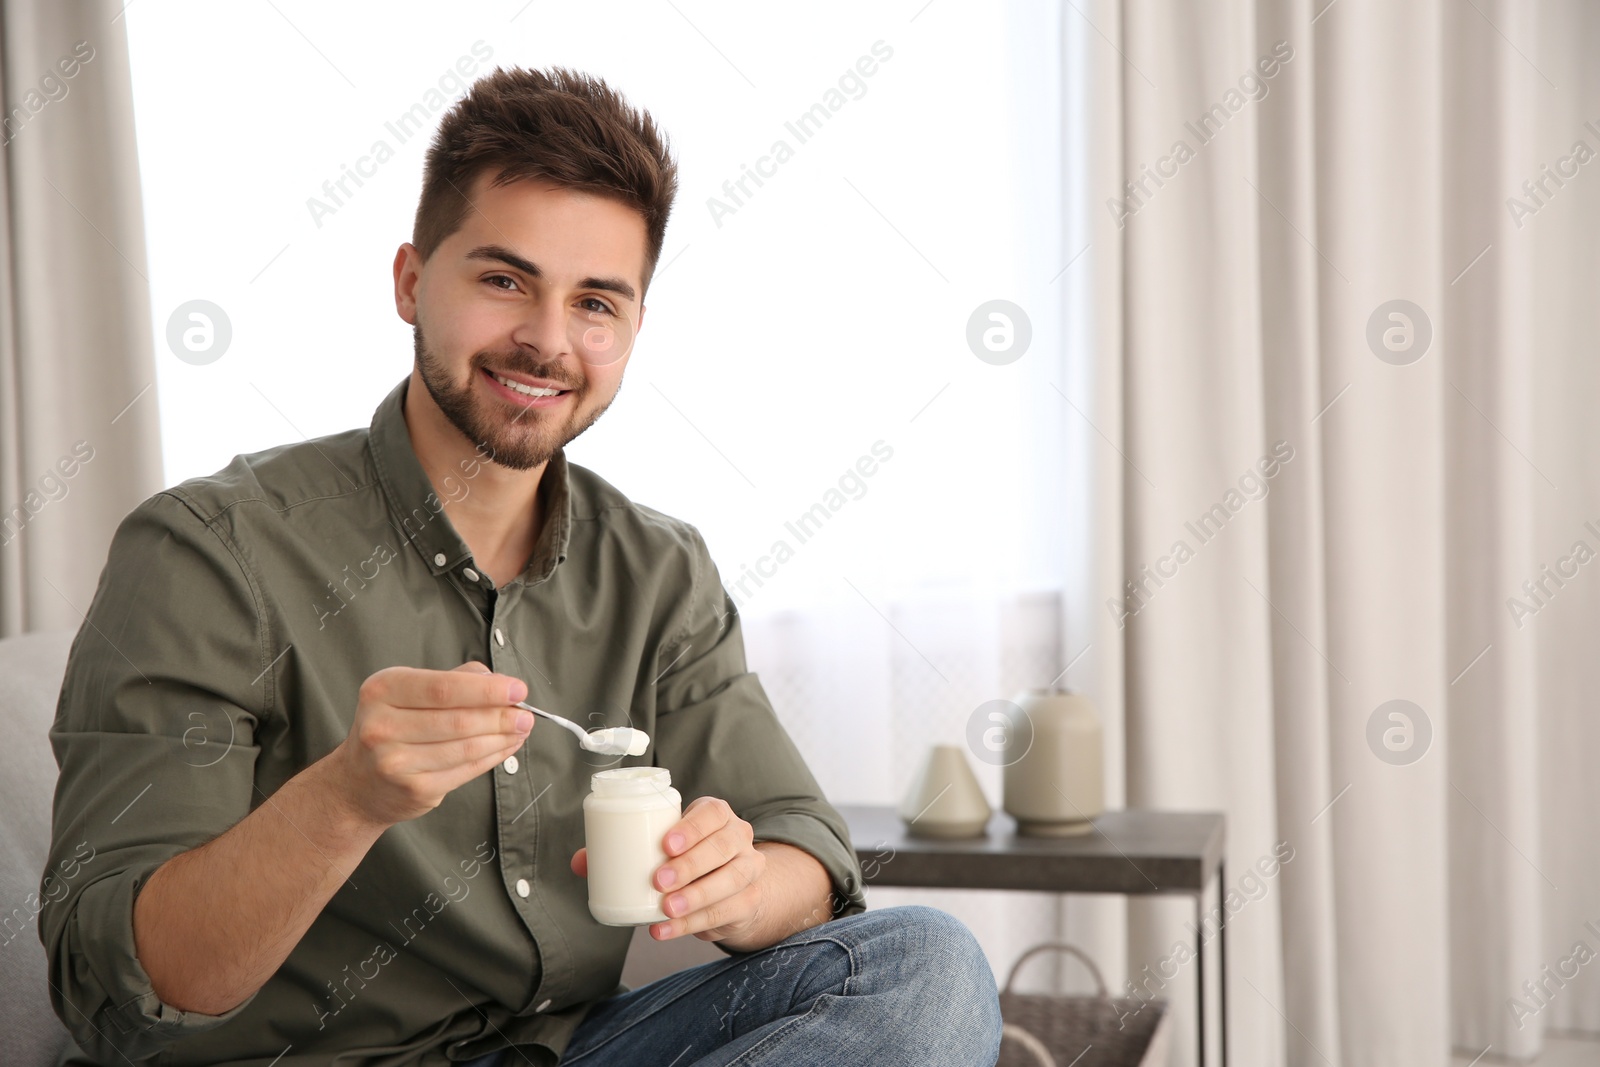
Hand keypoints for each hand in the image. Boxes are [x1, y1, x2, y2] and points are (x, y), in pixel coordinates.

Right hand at [324, 660, 532, 827]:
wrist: (357, 783)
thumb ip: (455, 680)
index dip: (486, 690)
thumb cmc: (393, 727)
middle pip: (458, 720)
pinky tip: (505, 747)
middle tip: (526, 714)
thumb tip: (499, 684)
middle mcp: (383, 726)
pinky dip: (492, 758)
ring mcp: (395, 762)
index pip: (444, 688)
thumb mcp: (409, 692)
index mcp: (383, 690)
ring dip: (502, 738)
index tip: (518, 689)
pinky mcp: (413, 789)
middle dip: (501, 717)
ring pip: (465, 748)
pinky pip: (465, 771)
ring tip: (521, 729)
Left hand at [570, 796, 766, 941]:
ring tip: (665, 909)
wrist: (732, 886)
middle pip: (722, 848)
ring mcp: (748, 869)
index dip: (692, 827)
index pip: (712, 813)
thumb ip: (623, 850)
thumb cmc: (688, 857)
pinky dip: (693, 924)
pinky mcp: (748, 901)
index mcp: (717, 815)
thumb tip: (579, 862)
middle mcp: (738, 838)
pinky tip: (665, 929)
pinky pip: (725, 913)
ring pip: (730, 880)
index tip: (665, 845)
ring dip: (696, 896)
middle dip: (690, 865)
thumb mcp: (666, 846)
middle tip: (658, 881)